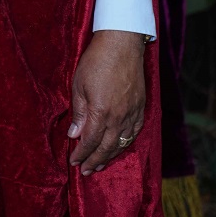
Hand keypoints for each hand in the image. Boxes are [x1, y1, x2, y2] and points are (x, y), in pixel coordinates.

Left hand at [68, 29, 146, 174]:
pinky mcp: (141, 107)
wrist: (122, 45)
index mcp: (101, 112)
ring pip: (122, 142)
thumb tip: (75, 135)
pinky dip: (125, 144)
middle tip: (85, 171)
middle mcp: (119, 117)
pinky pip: (134, 132)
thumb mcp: (78, 85)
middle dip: (94, 160)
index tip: (74, 162)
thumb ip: (79, 112)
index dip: (81, 153)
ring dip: (110, 156)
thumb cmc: (96, 62)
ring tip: (100, 165)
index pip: (90, 141)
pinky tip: (119, 147)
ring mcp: (133, 113)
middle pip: (107, 146)